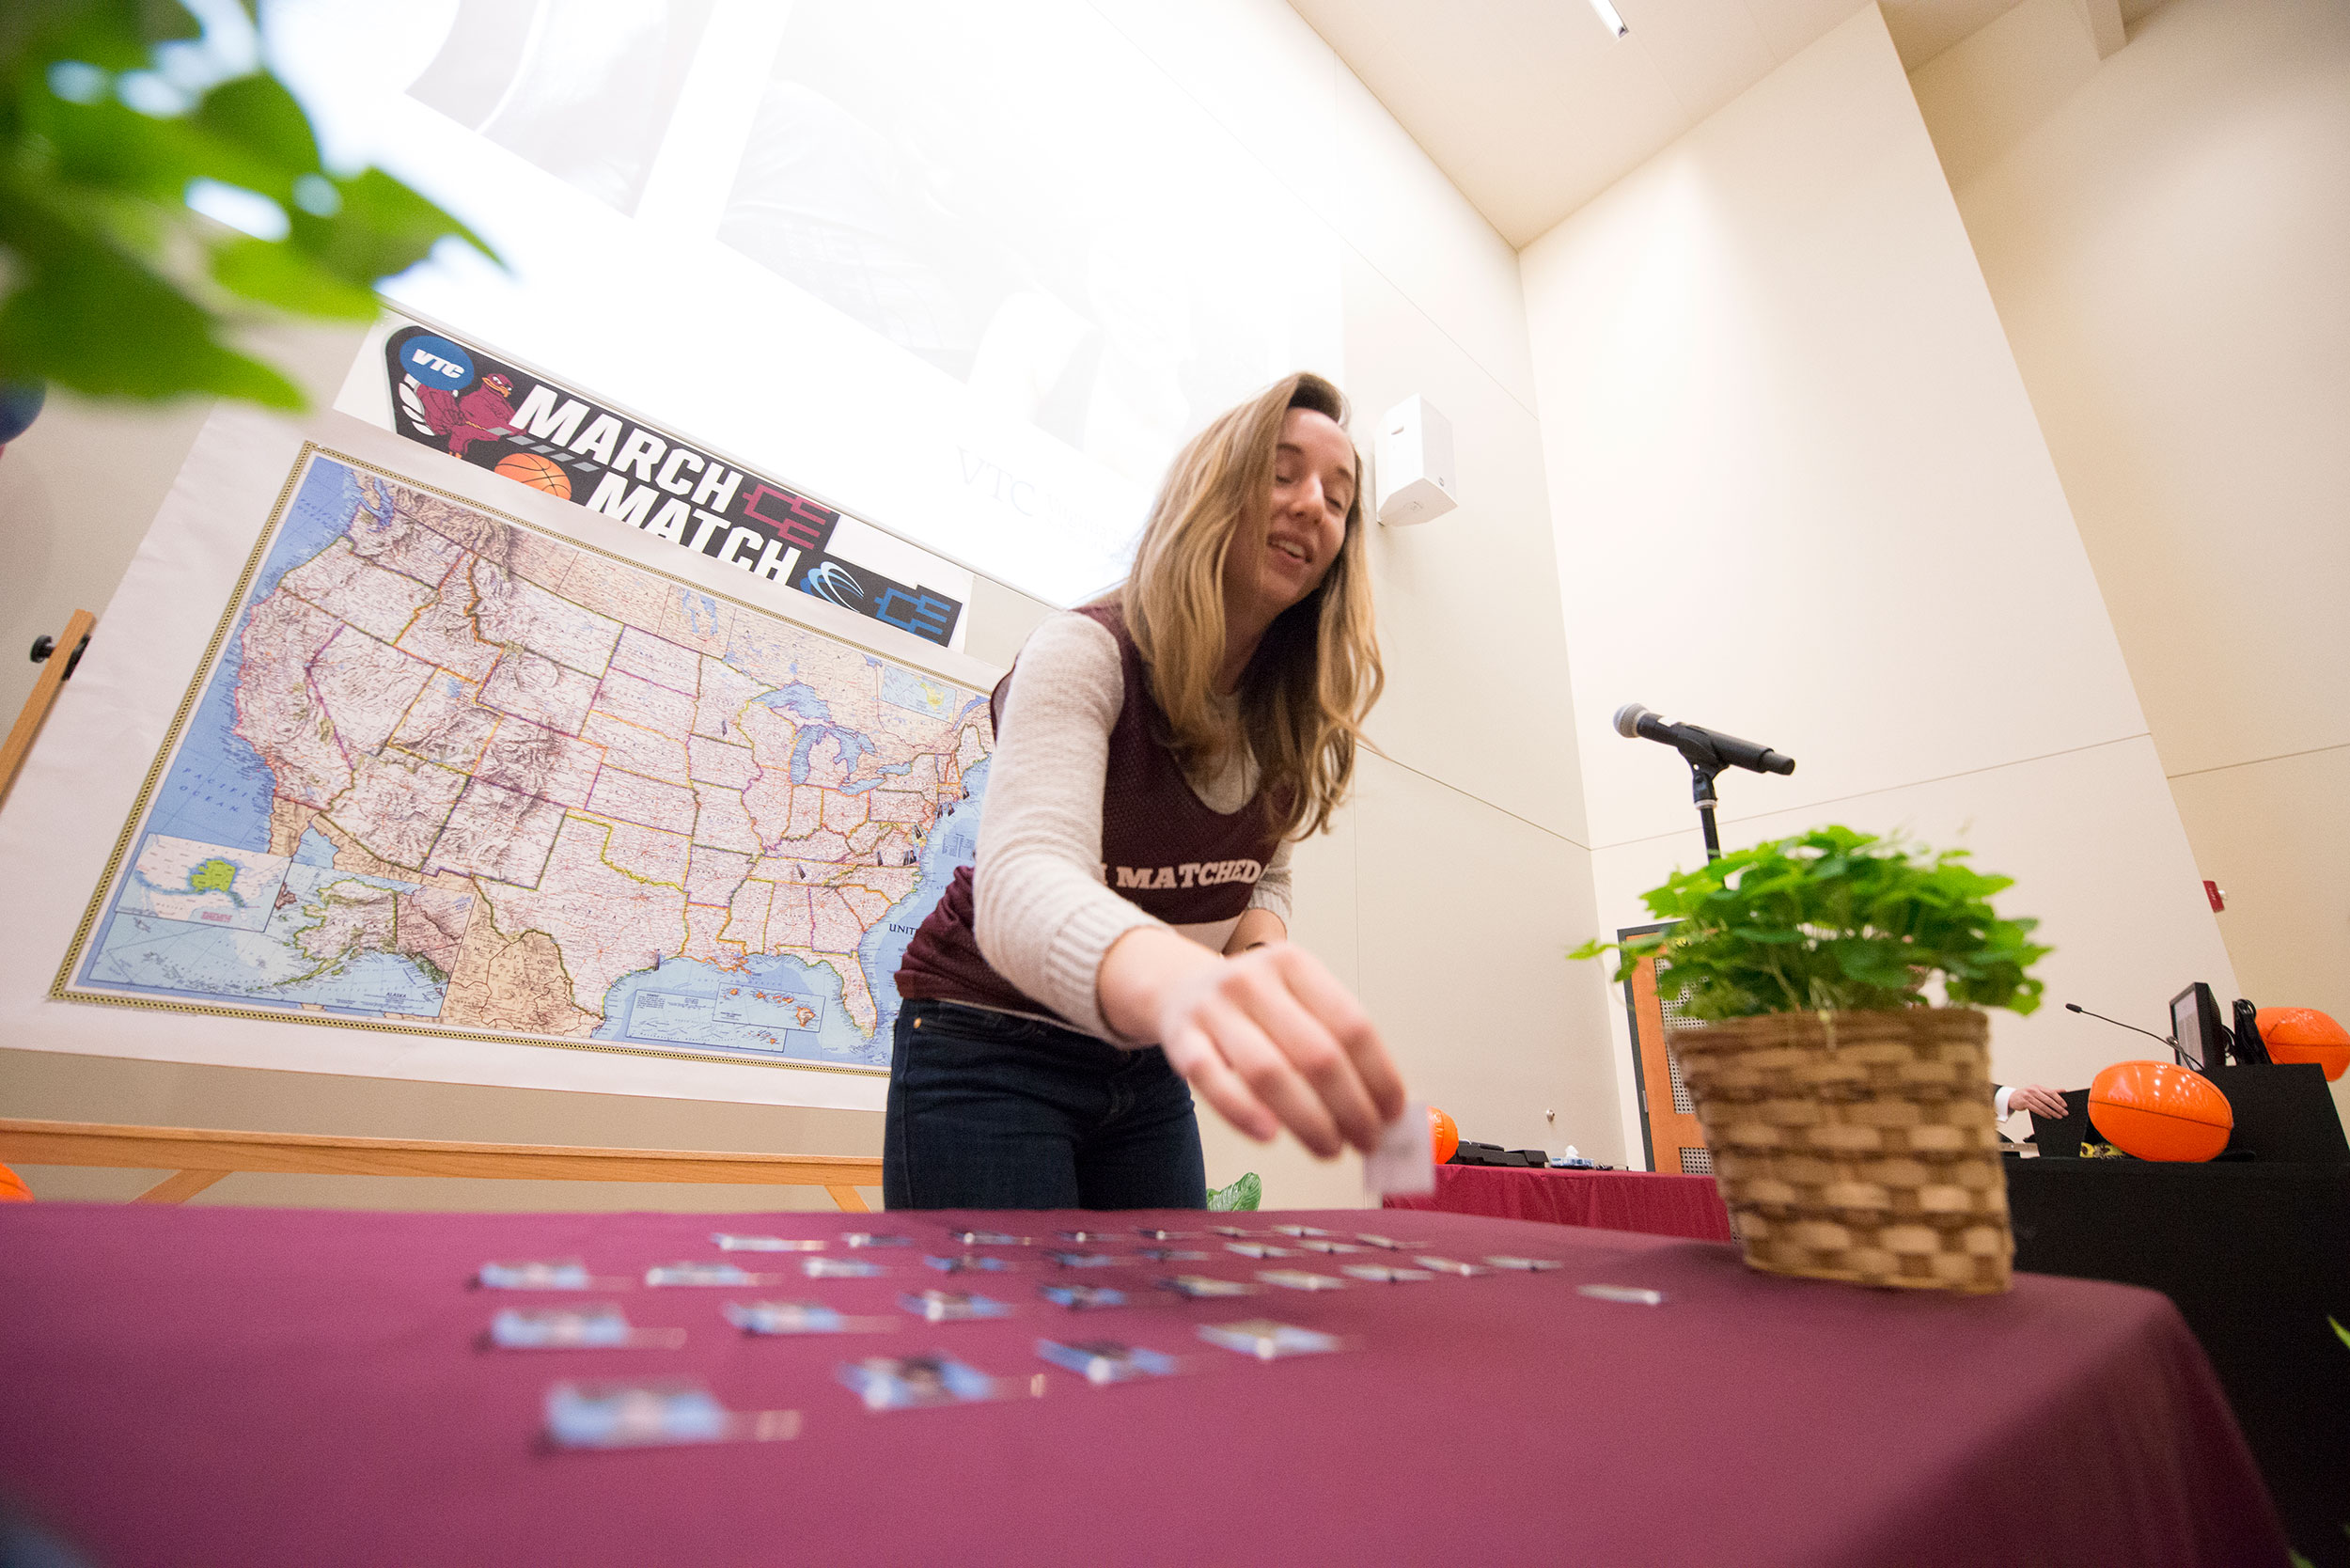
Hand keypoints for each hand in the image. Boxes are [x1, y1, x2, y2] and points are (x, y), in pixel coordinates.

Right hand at [1100, 928, 1405, 1157]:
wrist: (1179, 988)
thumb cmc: (1254, 1006)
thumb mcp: (1296, 1001)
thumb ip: (1336, 1042)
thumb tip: (1386, 1107)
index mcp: (1295, 965)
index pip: (1352, 1024)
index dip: (1379, 1075)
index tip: (1393, 1113)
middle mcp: (1254, 980)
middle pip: (1316, 1054)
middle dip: (1351, 1108)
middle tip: (1368, 1141)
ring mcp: (1213, 1008)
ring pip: (1269, 1072)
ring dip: (1308, 1120)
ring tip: (1330, 1148)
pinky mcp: (1181, 1040)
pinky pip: (1212, 1082)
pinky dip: (1243, 1112)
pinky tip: (1270, 1136)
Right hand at [2010, 1084, 2068, 1119]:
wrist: (2012, 1098)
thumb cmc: (2027, 1095)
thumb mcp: (2038, 1091)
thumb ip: (2050, 1091)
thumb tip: (2064, 1090)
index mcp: (2038, 1087)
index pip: (2051, 1092)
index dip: (2059, 1099)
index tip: (2065, 1105)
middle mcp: (2033, 1090)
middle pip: (2048, 1100)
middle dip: (2058, 1107)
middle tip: (2064, 1113)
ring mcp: (2028, 1096)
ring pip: (2043, 1106)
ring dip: (2052, 1112)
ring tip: (2059, 1116)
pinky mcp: (2024, 1102)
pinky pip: (2036, 1109)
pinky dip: (2044, 1114)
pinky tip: (2049, 1116)